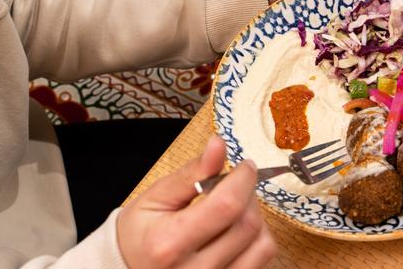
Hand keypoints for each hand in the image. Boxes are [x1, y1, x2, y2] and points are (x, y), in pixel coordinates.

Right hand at [117, 136, 276, 268]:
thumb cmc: (140, 234)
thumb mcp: (156, 198)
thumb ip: (191, 172)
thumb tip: (218, 144)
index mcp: (170, 242)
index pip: (227, 206)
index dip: (243, 179)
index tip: (244, 166)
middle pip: (248, 225)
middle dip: (249, 195)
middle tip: (235, 184)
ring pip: (262, 245)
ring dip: (256, 218)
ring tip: (235, 208)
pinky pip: (261, 260)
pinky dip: (257, 239)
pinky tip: (237, 230)